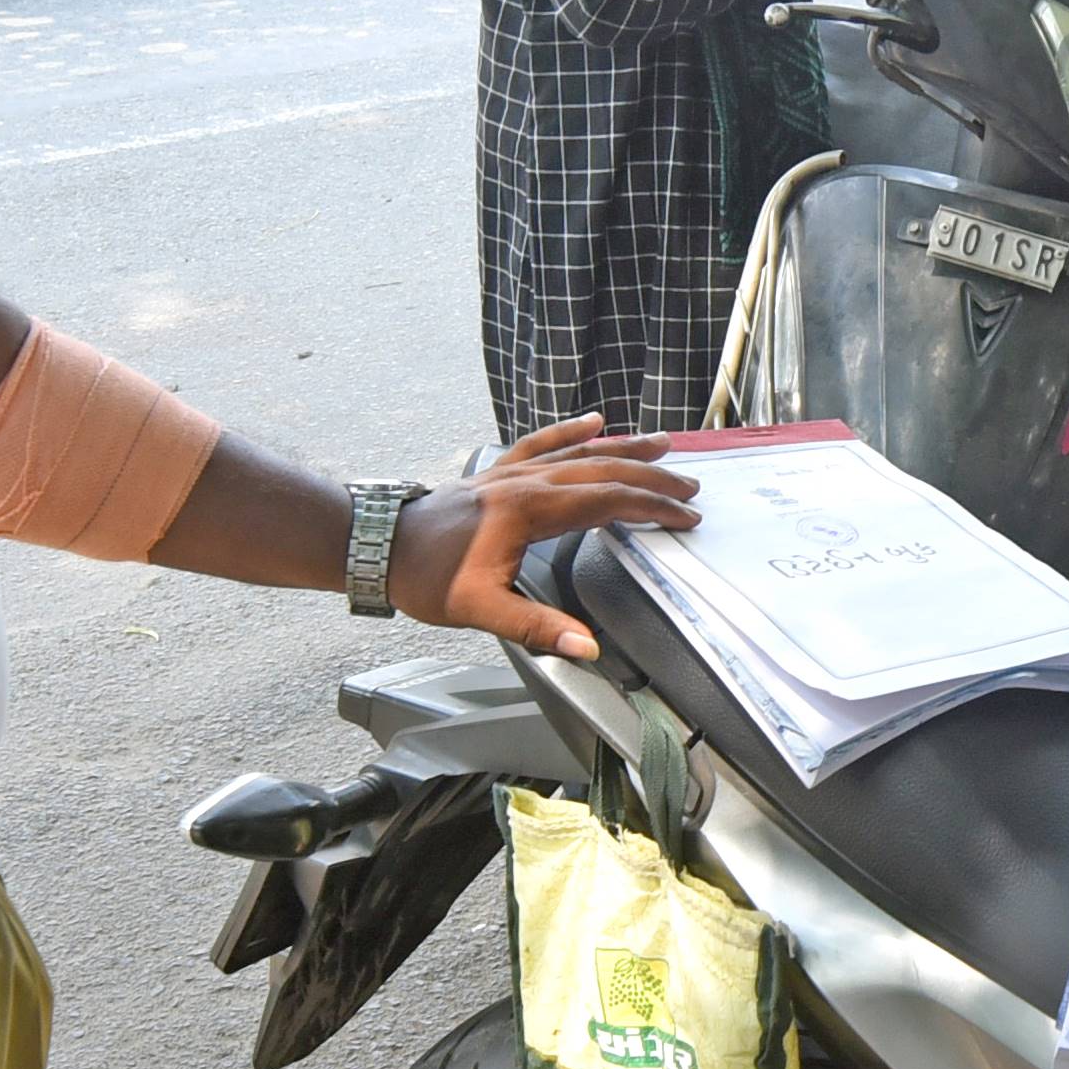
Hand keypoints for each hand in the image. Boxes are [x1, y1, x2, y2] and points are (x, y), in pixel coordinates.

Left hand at [390, 414, 699, 661]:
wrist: (378, 546)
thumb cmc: (426, 578)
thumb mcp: (480, 611)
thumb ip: (536, 627)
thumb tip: (586, 647)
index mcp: (530, 511)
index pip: (607, 502)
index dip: (651, 509)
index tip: (685, 518)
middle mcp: (526, 483)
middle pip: (602, 471)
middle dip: (651, 478)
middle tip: (690, 488)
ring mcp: (511, 473)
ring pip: (578, 451)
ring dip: (624, 448)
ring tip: (662, 445)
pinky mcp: (496, 473)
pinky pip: (542, 443)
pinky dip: (570, 431)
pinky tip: (594, 420)